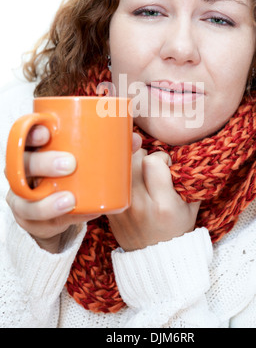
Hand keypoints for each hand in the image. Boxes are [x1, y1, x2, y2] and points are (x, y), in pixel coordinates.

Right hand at [6, 125, 141, 252]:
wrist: (57, 208)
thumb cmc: (71, 173)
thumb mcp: (83, 158)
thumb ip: (108, 147)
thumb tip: (135, 140)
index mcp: (33, 148)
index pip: (23, 135)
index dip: (31, 132)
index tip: (47, 132)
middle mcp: (22, 171)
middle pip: (21, 165)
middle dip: (43, 163)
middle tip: (70, 164)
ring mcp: (22, 196)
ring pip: (23, 199)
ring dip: (46, 201)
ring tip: (70, 200)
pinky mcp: (28, 219)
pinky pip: (37, 222)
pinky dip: (58, 220)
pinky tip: (74, 216)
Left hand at [108, 149, 200, 251]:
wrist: (157, 261)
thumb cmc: (177, 229)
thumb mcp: (191, 205)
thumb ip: (188, 178)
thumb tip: (180, 150)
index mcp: (163, 204)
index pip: (152, 161)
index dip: (161, 158)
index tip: (166, 168)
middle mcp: (139, 205)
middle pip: (132, 160)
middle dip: (143, 158)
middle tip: (150, 169)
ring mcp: (121, 209)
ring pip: (119, 167)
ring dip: (129, 165)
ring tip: (140, 176)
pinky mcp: (109, 211)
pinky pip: (110, 181)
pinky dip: (119, 178)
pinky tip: (128, 185)